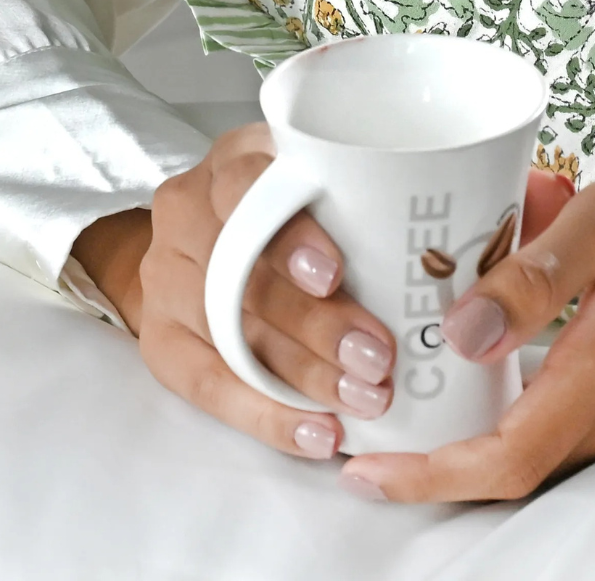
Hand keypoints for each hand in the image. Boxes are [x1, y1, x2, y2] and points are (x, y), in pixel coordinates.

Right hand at [73, 124, 400, 459]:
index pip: (247, 187)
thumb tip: (435, 253)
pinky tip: (316, 433)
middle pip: (245, 273)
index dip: (291, 235)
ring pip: (232, 333)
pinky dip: (267, 415)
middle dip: (317, 324)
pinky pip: (208, 385)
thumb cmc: (281, 212)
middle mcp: (187, 211)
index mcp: (233, 161)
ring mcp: (165, 276)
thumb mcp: (313, 184)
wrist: (198, 246)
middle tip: (378, 359)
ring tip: (363, 400)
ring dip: (303, 376)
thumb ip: (354, 201)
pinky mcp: (159, 337)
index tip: (336, 274)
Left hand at [338, 127, 594, 503]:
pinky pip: (569, 403)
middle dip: (436, 452)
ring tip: (409, 368)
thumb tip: (462, 332)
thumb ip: (541, 272)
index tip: (366, 470)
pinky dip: (516, 385)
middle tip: (365, 414)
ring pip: (541, 432)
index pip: (510, 458)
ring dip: (473, 416)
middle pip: (516, 460)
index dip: (432, 477)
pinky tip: (487, 326)